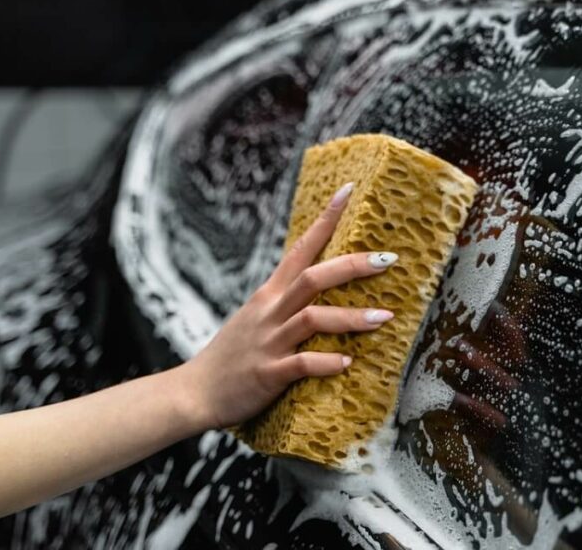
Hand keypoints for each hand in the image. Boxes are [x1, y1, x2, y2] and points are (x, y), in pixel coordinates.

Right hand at [173, 182, 398, 430]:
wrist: (194, 392)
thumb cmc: (233, 356)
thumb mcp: (257, 318)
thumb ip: (285, 301)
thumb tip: (320, 286)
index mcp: (269, 295)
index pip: (300, 248)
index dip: (325, 220)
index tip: (349, 191)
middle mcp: (270, 312)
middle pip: (313, 278)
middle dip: (352, 266)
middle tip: (388, 259)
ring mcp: (269, 342)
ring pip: (313, 319)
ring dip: (351, 317)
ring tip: (384, 317)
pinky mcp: (268, 373)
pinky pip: (301, 364)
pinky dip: (326, 362)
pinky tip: (347, 363)